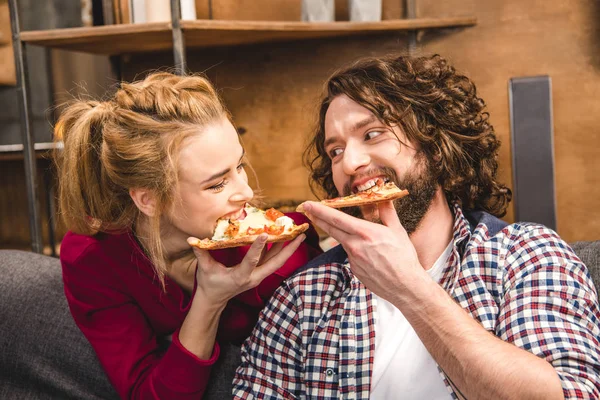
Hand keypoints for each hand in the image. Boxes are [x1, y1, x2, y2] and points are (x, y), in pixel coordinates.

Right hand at [188, 233, 305, 306]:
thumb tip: (191, 239)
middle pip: (276, 262)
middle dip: (289, 249)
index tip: (265, 234)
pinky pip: (271, 259)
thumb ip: (201, 253)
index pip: (251, 261)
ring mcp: (258, 275)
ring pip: (277, 261)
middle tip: (300, 234)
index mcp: (240, 276)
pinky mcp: (258, 272)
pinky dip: (279, 248)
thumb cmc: (210, 284)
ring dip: (288, 248)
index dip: (257, 248)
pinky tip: (285, 237)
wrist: (215, 299)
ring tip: (299, 233)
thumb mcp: (205, 269)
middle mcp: (254, 276)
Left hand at [302, 200, 421, 299]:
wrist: (405, 286)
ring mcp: (352, 259)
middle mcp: (355, 246)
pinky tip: (369, 254)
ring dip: (341, 234)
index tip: (307, 204)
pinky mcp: (354, 270)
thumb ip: (387, 212)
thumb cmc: (404, 258)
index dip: (319, 210)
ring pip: (343, 242)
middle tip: (306, 209)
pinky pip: (350, 255)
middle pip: (331, 229)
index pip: (336, 218)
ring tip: (354, 232)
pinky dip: (355, 249)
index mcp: (365, 233)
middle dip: (317, 217)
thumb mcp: (397, 231)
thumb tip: (383, 197)